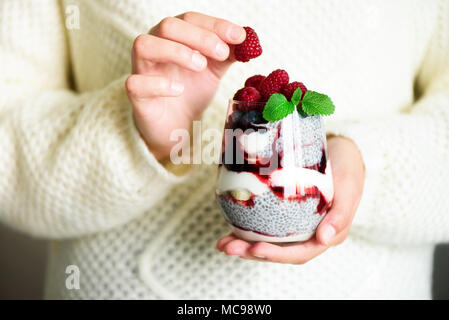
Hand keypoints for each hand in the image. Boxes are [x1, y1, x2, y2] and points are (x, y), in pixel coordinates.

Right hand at [125, 12, 245, 159]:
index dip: (214, 24)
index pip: (190, 19)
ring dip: (176, 52)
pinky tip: (178, 90)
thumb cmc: (191, 91)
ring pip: (145, 45)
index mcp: (174, 37)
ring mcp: (142, 69)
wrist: (176, 125)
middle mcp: (155, 47)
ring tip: (200, 66)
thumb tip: (248, 39)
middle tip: (222, 54)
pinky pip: (135, 82)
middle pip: (168, 26)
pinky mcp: (136, 94)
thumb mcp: (214, 70)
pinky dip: (158, 84)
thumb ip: (228, 54)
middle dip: (199, 37)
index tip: (238, 36)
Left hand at [216, 136, 364, 263]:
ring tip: (222, 243)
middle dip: (252, 252)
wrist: (342, 150)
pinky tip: (230, 226)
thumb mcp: (349, 186)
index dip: (277, 254)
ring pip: (270, 240)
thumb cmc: (347, 168)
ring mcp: (297, 224)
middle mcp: (310, 234)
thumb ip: (341, 214)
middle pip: (279, 250)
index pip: (300, 253)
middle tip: (228, 247)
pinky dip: (247, 228)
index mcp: (327, 234)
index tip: (255, 248)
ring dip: (245, 245)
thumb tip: (324, 239)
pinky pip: (266, 224)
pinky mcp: (286, 212)